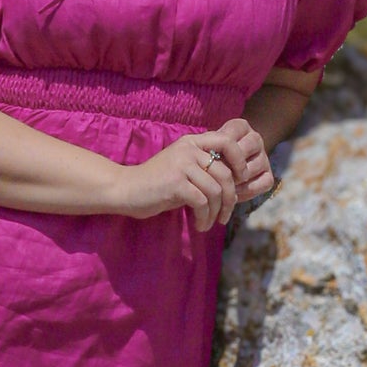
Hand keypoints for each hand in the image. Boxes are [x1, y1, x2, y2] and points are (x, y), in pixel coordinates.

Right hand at [117, 132, 241, 231]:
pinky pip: (202, 202)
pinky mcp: (176, 183)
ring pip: (215, 191)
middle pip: (225, 174)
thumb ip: (204, 170)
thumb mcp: (182, 169)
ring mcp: (181, 165)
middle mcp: (188, 150)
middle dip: (230, 199)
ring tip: (209, 223)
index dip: (240, 160)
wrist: (125, 189)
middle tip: (225, 215)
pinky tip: (200, 225)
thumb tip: (233, 186)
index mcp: (191, 143)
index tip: (241, 180)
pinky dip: (204, 218)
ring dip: (216, 212)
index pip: (227, 141)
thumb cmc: (156, 184)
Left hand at [211, 115, 274, 205]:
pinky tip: (235, 193)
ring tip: (224, 186)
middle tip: (218, 175)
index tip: (211, 160)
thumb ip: (209, 147)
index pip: (235, 132)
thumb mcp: (206, 148)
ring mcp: (263, 157)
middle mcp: (255, 139)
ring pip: (256, 165)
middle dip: (230, 164)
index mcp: (240, 127)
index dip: (223, 148)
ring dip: (239, 178)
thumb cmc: (209, 157)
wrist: (216, 173)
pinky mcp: (268, 175)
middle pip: (247, 148)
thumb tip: (210, 160)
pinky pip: (265, 182)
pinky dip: (249, 190)